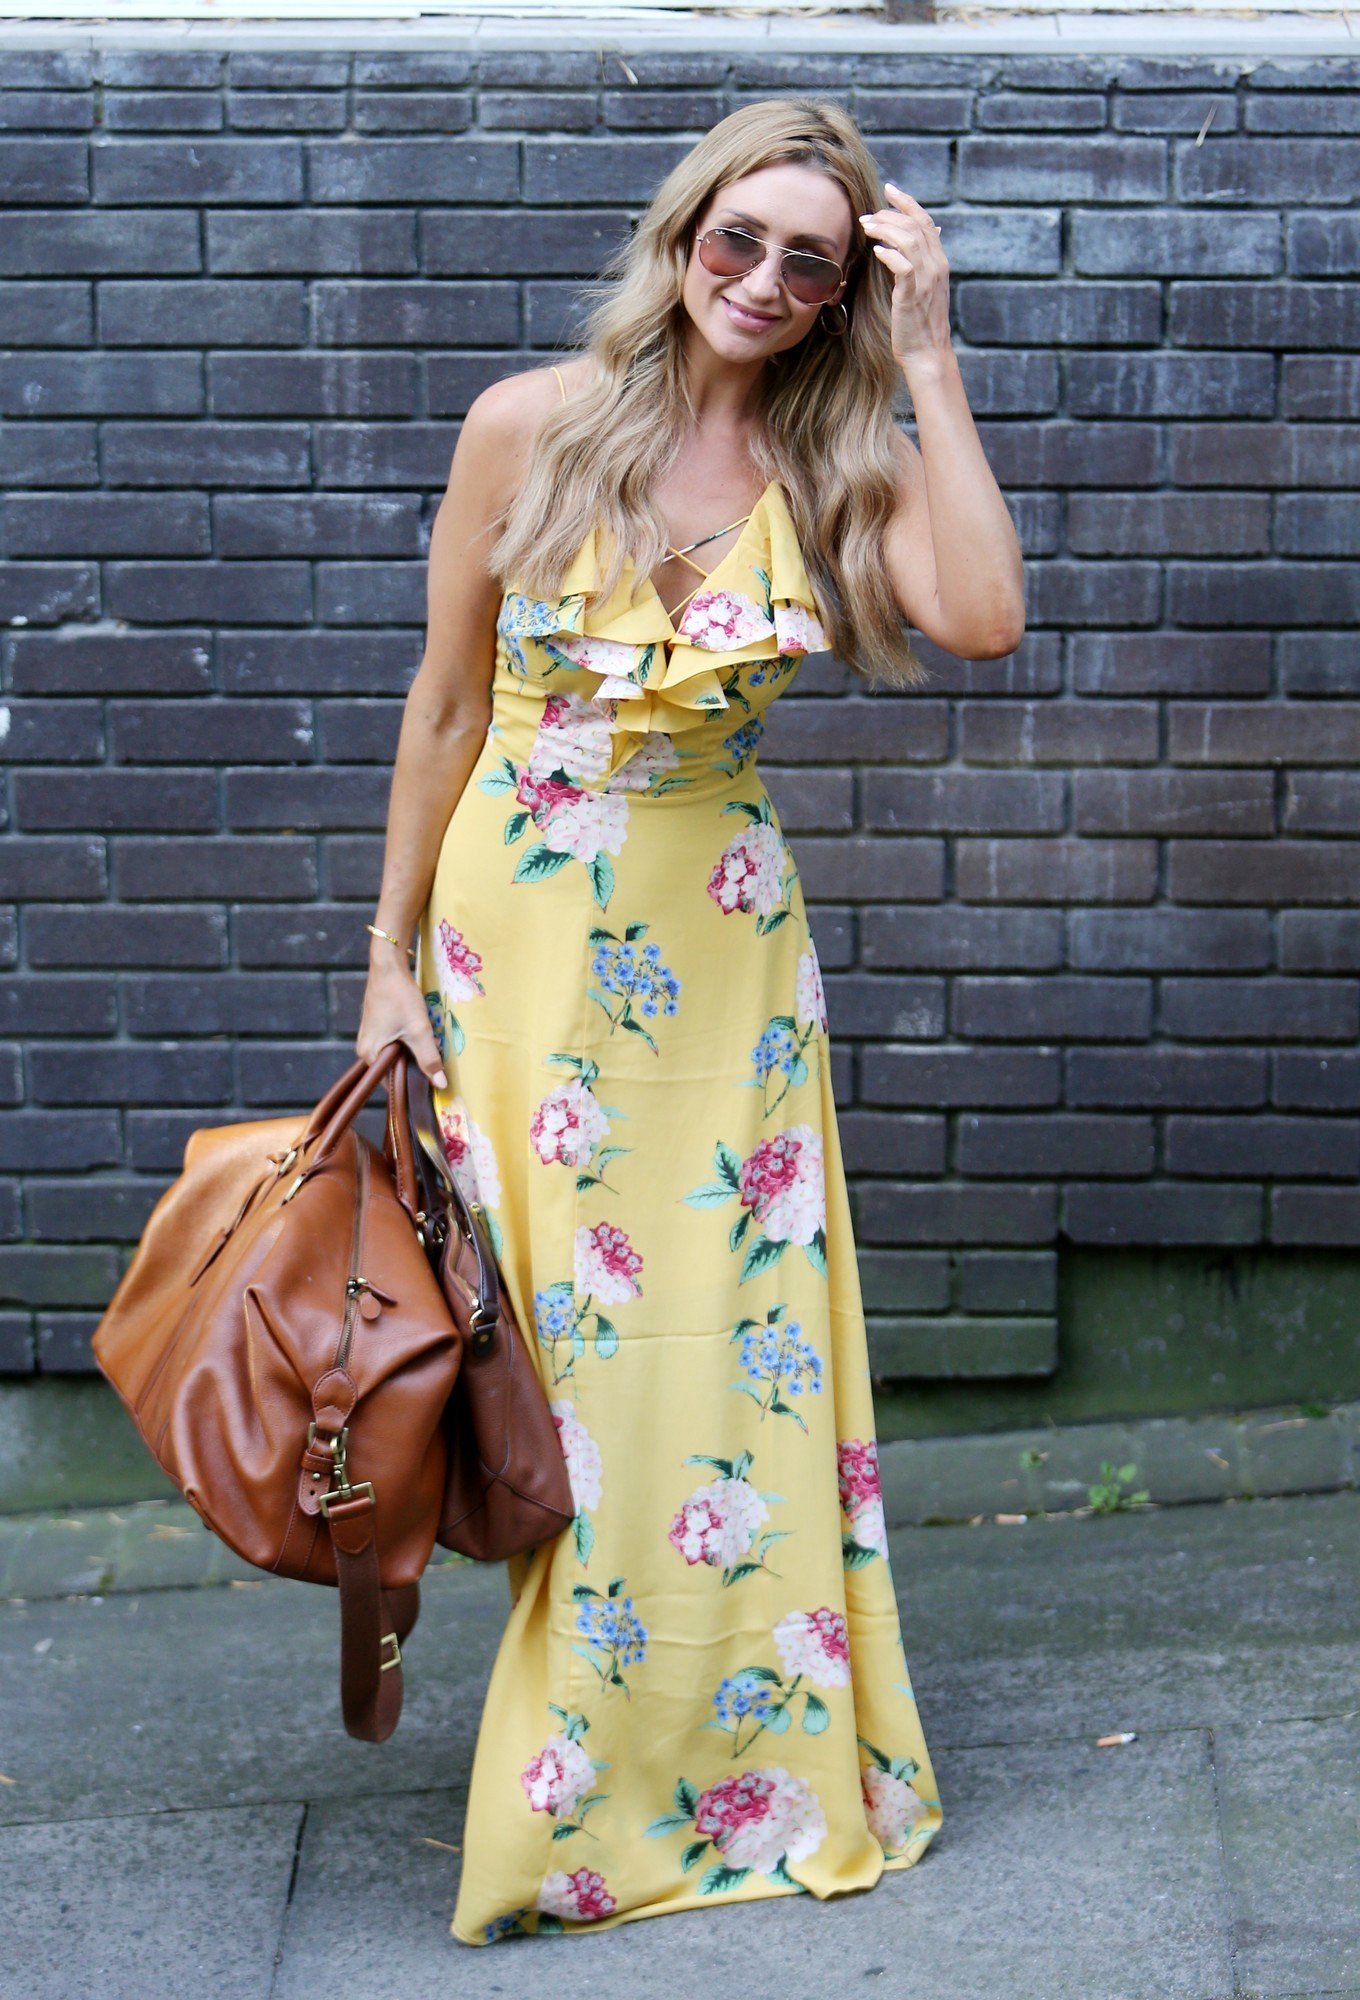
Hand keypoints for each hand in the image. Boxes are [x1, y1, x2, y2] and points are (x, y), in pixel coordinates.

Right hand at [355, 950, 447, 1089]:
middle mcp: (365, 1049)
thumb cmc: (400, 997)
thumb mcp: (419, 1030)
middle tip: (437, 1069)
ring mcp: (369, 1037)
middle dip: (414, 1069)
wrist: (388, 966)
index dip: (413, 1084)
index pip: (392, 1082)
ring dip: (412, 1055)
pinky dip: (408, 1044)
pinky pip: (393, 1044)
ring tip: (432, 1053)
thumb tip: (440, 1084)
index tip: (433, 1085)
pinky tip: (422, 1038)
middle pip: (393, 1069)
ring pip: (395, 1055)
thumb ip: (429, 1058)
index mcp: (370, 1054)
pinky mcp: (376, 1027)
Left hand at [857, 181, 951, 371]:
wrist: (927, 354)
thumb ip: (919, 263)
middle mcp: (936, 267)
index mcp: (939, 262)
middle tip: (868, 215)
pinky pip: (903, 266)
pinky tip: (876, 251)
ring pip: (909, 240)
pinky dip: (889, 254)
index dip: (908, 202)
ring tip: (867, 227)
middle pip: (915, 225)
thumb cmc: (920, 323)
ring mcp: (926, 281)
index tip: (889, 189)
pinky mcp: (912, 296)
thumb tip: (910, 242)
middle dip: (889, 214)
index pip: (926, 221)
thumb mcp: (924, 288)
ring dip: (885, 229)